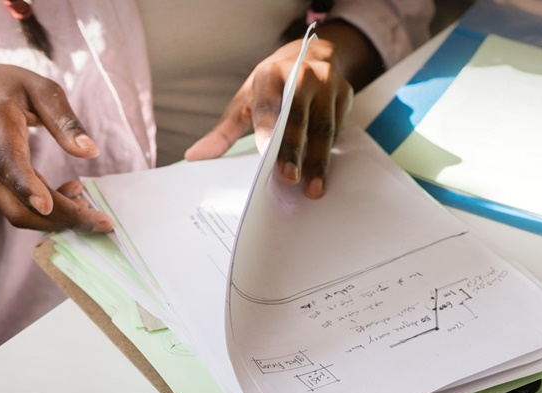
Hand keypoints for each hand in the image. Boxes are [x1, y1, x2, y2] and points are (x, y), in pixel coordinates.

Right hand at [0, 63, 111, 232]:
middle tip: (103, 223)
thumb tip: (90, 151)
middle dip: (61, 217)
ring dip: (57, 220)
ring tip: (91, 212)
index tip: (45, 206)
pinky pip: (19, 207)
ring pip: (18, 212)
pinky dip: (49, 212)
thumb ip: (64, 120)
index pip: (8, 159)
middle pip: (17, 201)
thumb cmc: (11, 87)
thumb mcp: (41, 88)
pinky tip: (73, 194)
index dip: (25, 184)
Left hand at [183, 35, 353, 198]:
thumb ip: (223, 130)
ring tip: (313, 188)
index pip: (268, 103)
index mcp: (271, 74)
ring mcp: (328, 83)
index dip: (267, 128)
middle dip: (294, 150)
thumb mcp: (246, 99)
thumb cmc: (273, 84)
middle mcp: (302, 75)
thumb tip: (195, 157)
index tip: (266, 154)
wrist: (313, 55)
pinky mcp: (346, 93)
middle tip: (289, 179)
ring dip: (318, 161)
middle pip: (299, 118)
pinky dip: (331, 154)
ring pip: (323, 127)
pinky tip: (325, 176)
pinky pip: (339, 129)